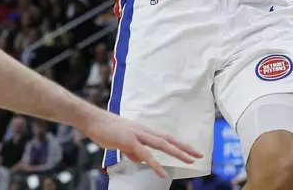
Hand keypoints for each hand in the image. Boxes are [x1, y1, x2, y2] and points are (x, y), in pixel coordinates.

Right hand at [79, 110, 202, 177]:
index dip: (180, 143)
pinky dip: (155, 164)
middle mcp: (145, 131)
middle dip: (185, 148)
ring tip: (189, 161)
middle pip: (169, 140)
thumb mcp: (122, 142)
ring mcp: (138, 135)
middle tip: (200, 155)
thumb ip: (132, 151)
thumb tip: (141, 160)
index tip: (192, 150)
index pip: (166, 137)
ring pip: (162, 145)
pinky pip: (145, 154)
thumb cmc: (105, 129)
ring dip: (177, 153)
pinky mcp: (129, 141)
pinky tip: (163, 173)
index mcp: (144, 131)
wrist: (92, 119)